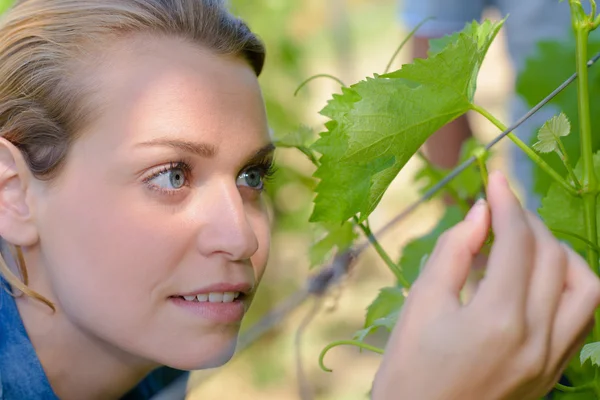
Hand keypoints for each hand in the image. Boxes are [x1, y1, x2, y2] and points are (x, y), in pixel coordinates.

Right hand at [372, 171, 599, 399]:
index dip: (506, 202)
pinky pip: (581, 318)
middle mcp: (538, 338)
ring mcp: (552, 359)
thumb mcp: (421, 304)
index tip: (494, 177)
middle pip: (553, 257)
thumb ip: (454, 252)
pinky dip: (567, 286)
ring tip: (526, 243)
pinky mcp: (553, 372)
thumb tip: (480, 214)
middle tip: (499, 209)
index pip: (517, 242)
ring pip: (585, 287)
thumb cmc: (408, 370)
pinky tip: (537, 280)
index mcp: (498, 319)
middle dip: (528, 222)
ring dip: (560, 253)